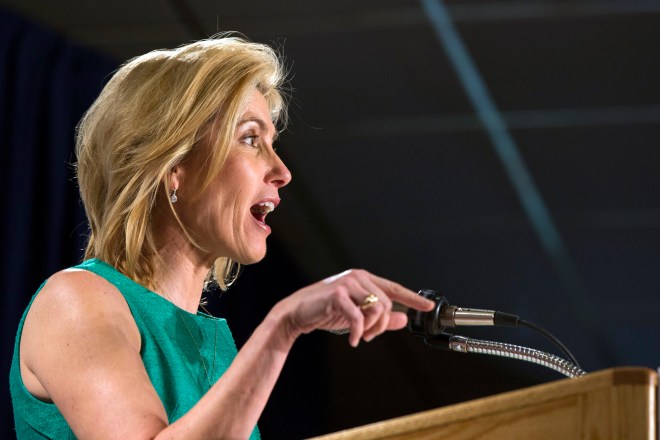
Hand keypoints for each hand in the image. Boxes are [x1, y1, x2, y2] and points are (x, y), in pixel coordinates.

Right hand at [273, 269, 434, 346]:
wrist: (297, 313)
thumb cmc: (326, 311)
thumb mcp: (356, 315)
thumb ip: (380, 318)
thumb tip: (403, 319)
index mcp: (364, 279)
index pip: (394, 288)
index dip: (412, 298)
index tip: (428, 307)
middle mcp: (358, 277)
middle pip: (386, 304)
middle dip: (380, 325)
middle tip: (368, 336)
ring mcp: (348, 283)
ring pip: (377, 309)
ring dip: (371, 328)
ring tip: (361, 336)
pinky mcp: (338, 294)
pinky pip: (360, 317)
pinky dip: (359, 332)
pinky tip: (354, 341)